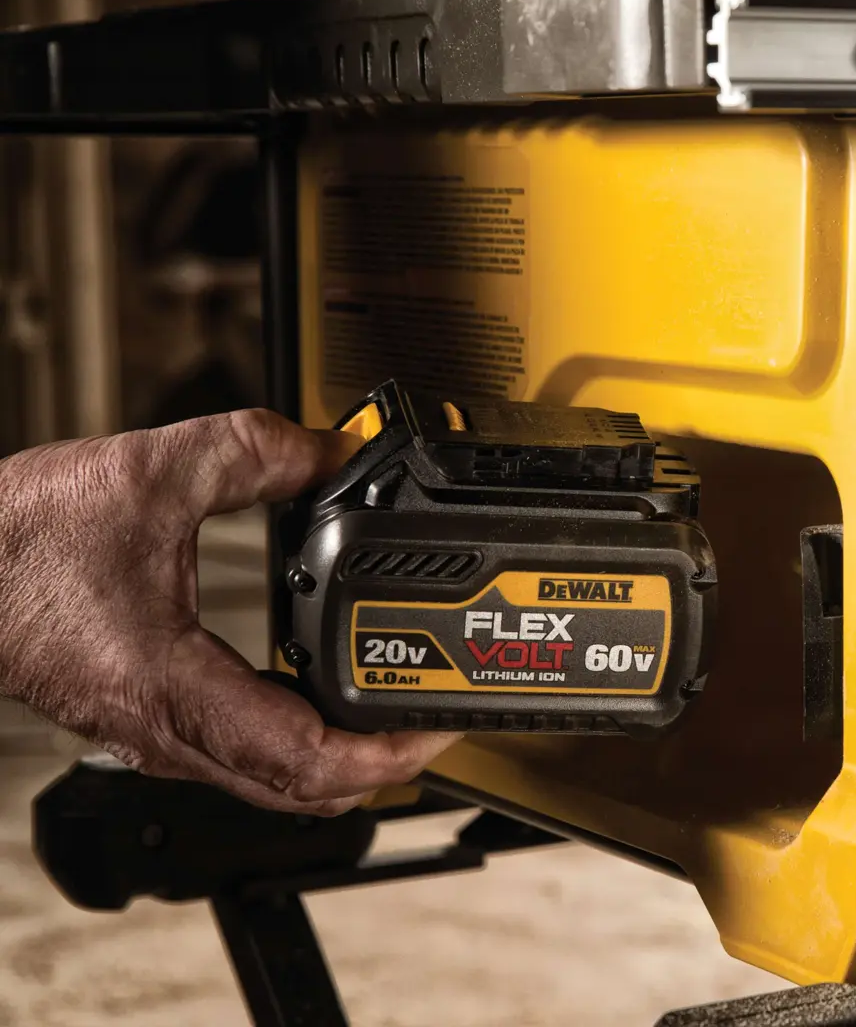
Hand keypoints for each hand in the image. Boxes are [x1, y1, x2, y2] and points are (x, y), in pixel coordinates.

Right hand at [0, 409, 459, 814]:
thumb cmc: (11, 541)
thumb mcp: (148, 472)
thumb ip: (252, 451)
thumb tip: (331, 448)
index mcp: (169, 687)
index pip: (304, 758)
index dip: (383, 754)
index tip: (431, 731)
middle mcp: (164, 732)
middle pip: (299, 790)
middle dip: (381, 767)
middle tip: (431, 725)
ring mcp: (154, 736)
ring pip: (268, 782)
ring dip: (340, 761)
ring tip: (394, 714)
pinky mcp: (145, 721)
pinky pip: (240, 756)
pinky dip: (296, 742)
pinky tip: (322, 695)